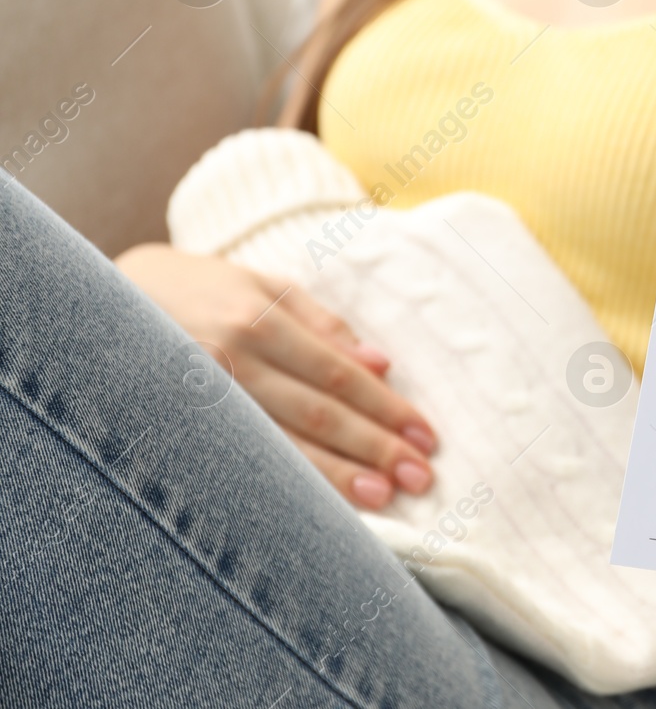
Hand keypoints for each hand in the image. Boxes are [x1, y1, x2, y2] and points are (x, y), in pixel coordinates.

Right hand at [116, 243, 436, 510]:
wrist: (89, 303)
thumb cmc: (194, 290)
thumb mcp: (258, 284)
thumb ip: (322, 324)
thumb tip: (382, 363)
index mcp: (257, 319)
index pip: (340, 374)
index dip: (387, 407)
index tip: (426, 435)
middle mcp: (228, 360)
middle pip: (318, 413)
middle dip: (374, 447)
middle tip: (422, 476)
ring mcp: (195, 400)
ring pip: (278, 446)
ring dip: (335, 476)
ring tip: (384, 498)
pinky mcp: (172, 431)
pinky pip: (237, 463)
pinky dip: (279, 487)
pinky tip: (311, 510)